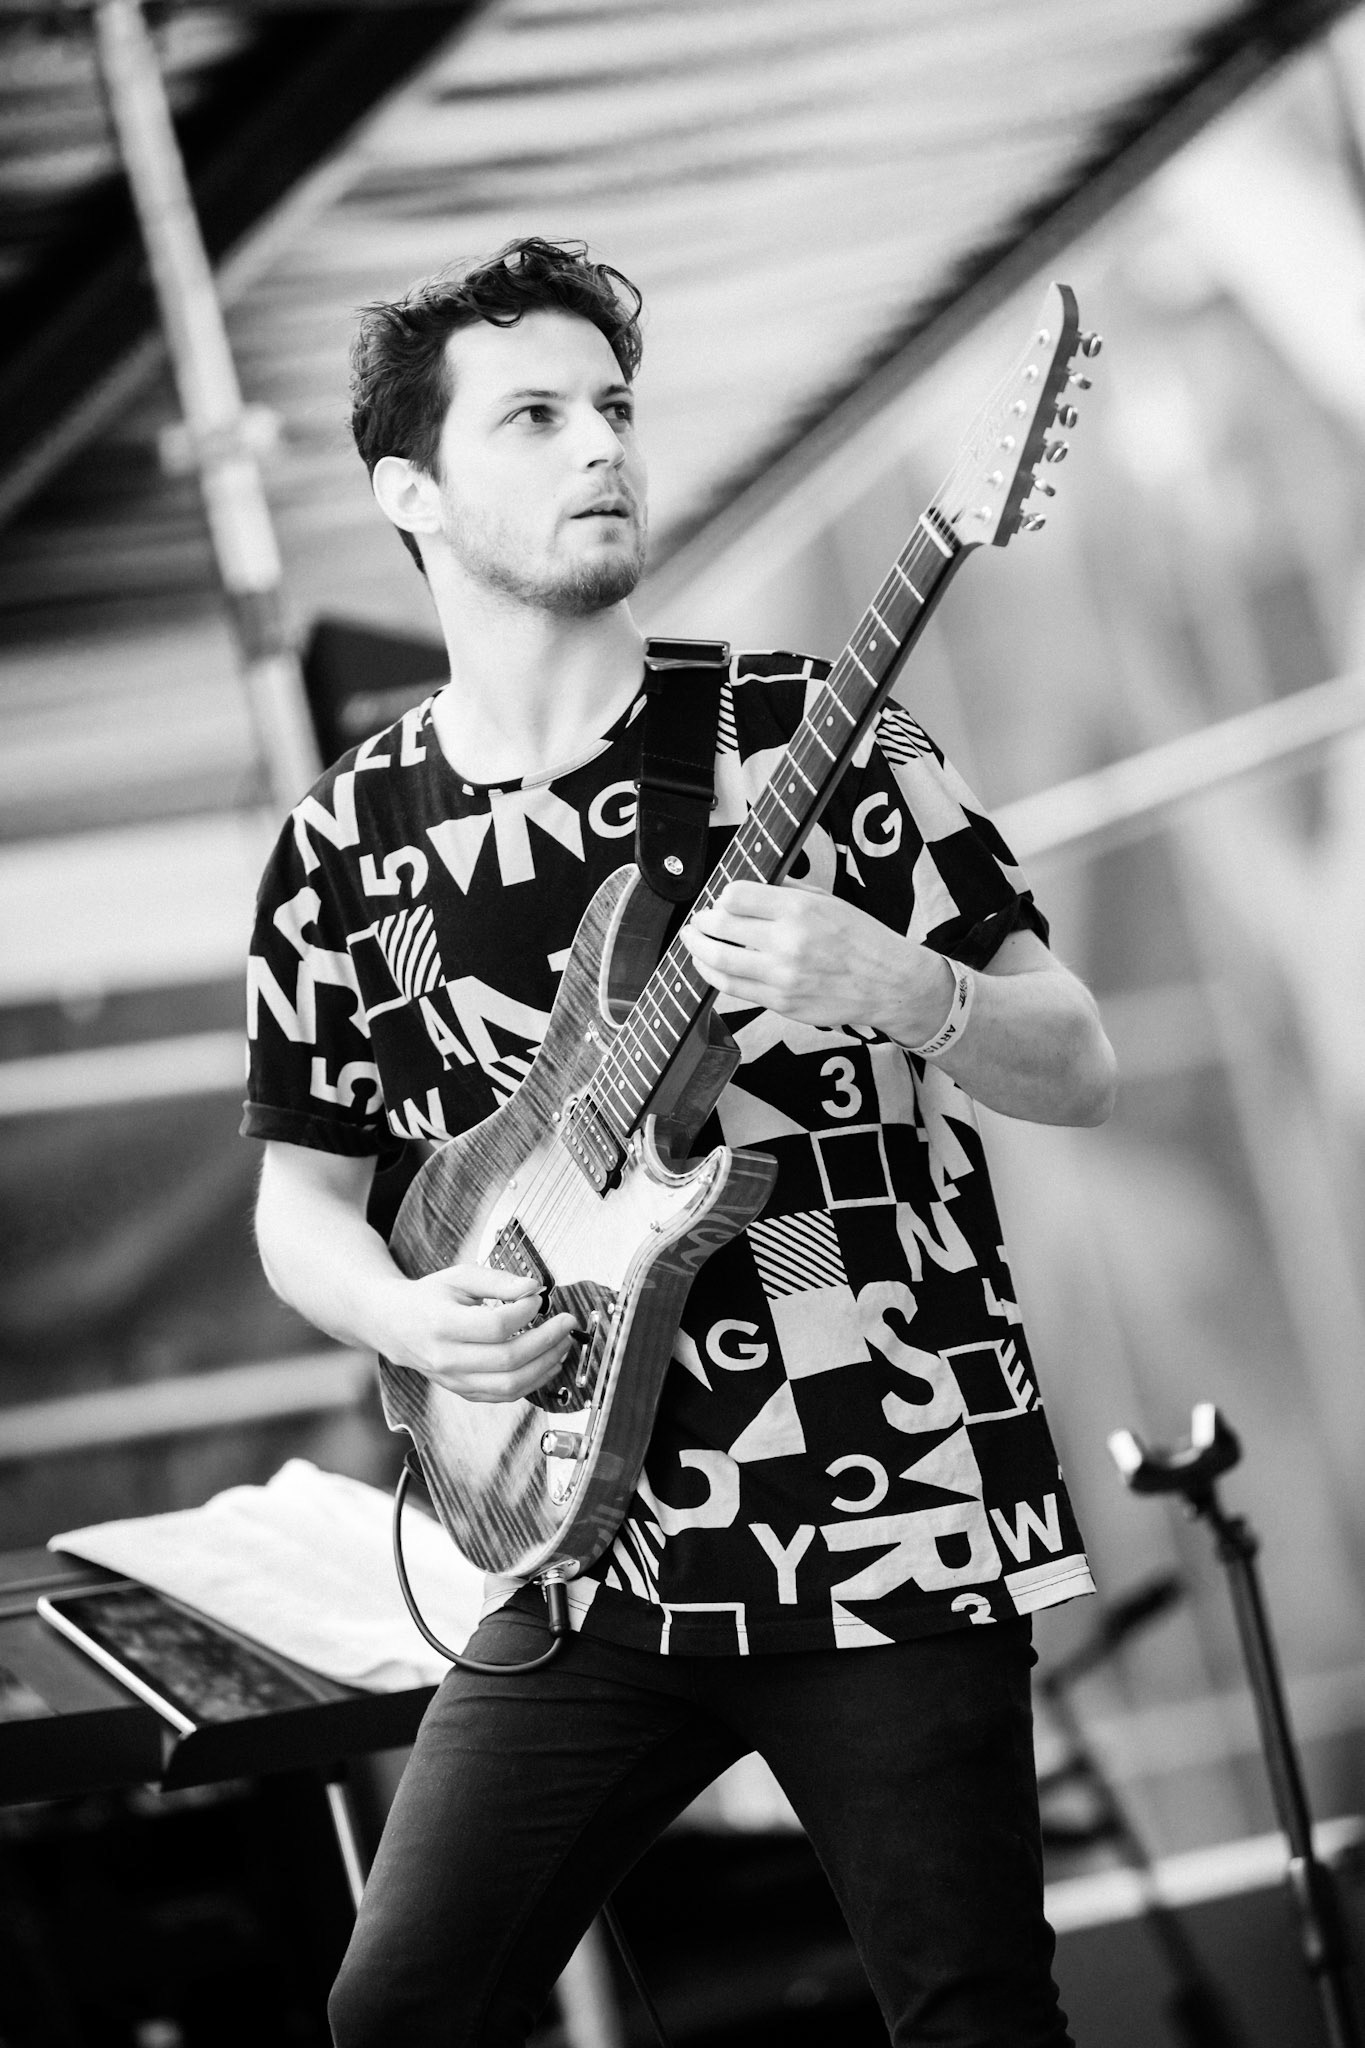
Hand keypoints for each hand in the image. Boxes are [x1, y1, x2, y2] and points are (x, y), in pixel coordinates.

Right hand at [380, 1264, 577, 1401]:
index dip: (525, 1312)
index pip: (494, 1326)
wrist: (395, 1325)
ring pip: (510, 1385)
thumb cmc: (429, 1298)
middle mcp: (446, 1358)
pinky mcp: (464, 1392)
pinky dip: (532, 1382)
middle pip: (508, 1359)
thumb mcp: (459, 1277)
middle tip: (566, 1322)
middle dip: (547, 1341)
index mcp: (441, 1324)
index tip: (539, 1298)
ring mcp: (454, 1380)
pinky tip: (547, 1363)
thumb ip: (497, 1281)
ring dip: (545, 1365)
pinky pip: (504, 1396)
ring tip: (563, 1344)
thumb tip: (533, 1287)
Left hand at [681, 880, 951, 1041]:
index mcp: (799, 909)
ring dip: (697, 950)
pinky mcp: (781, 1003)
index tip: (722, 900)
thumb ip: (786, 892)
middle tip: (698, 921)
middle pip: (720, 927)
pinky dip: (715, 975)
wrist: (889, 983)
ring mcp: (782, 976)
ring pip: (719, 963)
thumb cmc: (861, 938)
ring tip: (692, 942)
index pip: (735, 897)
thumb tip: (747, 889)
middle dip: (702, 922)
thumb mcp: (828, 900)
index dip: (722, 897)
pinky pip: (734, 989)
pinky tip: (710, 967)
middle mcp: (787, 942)